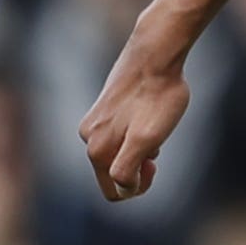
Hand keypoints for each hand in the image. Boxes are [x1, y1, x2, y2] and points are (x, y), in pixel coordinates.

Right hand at [79, 28, 189, 201]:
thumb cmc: (158, 97)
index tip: (154, 164)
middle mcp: (87, 136)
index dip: (139, 186)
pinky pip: (118, 132)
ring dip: (138, 148)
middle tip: (157, 146)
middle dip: (137, 167)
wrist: (156, 53)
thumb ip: (127, 169)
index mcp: (96, 150)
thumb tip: (121, 186)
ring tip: (155, 124)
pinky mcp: (103, 105)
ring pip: (118, 151)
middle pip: (113, 172)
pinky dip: (135, 132)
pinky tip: (150, 113)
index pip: (115, 191)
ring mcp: (94, 119)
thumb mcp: (146, 140)